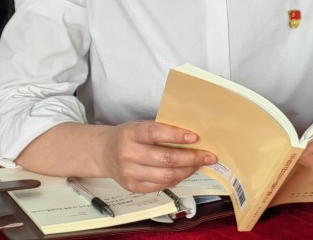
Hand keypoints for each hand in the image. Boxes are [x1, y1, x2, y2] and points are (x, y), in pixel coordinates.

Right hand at [101, 121, 216, 192]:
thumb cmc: (128, 136)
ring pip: (166, 175)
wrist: (104, 152)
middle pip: (165, 159)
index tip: (194, 137)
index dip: (176, 136)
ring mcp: (130, 173)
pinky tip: (184, 173)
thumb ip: (160, 130)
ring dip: (187, 170)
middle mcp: (128, 153)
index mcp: (131, 133)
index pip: (156, 134)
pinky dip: (176, 179)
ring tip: (199, 164)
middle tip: (208, 155)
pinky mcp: (133, 187)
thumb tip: (191, 137)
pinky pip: (161, 186)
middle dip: (191, 157)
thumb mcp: (139, 126)